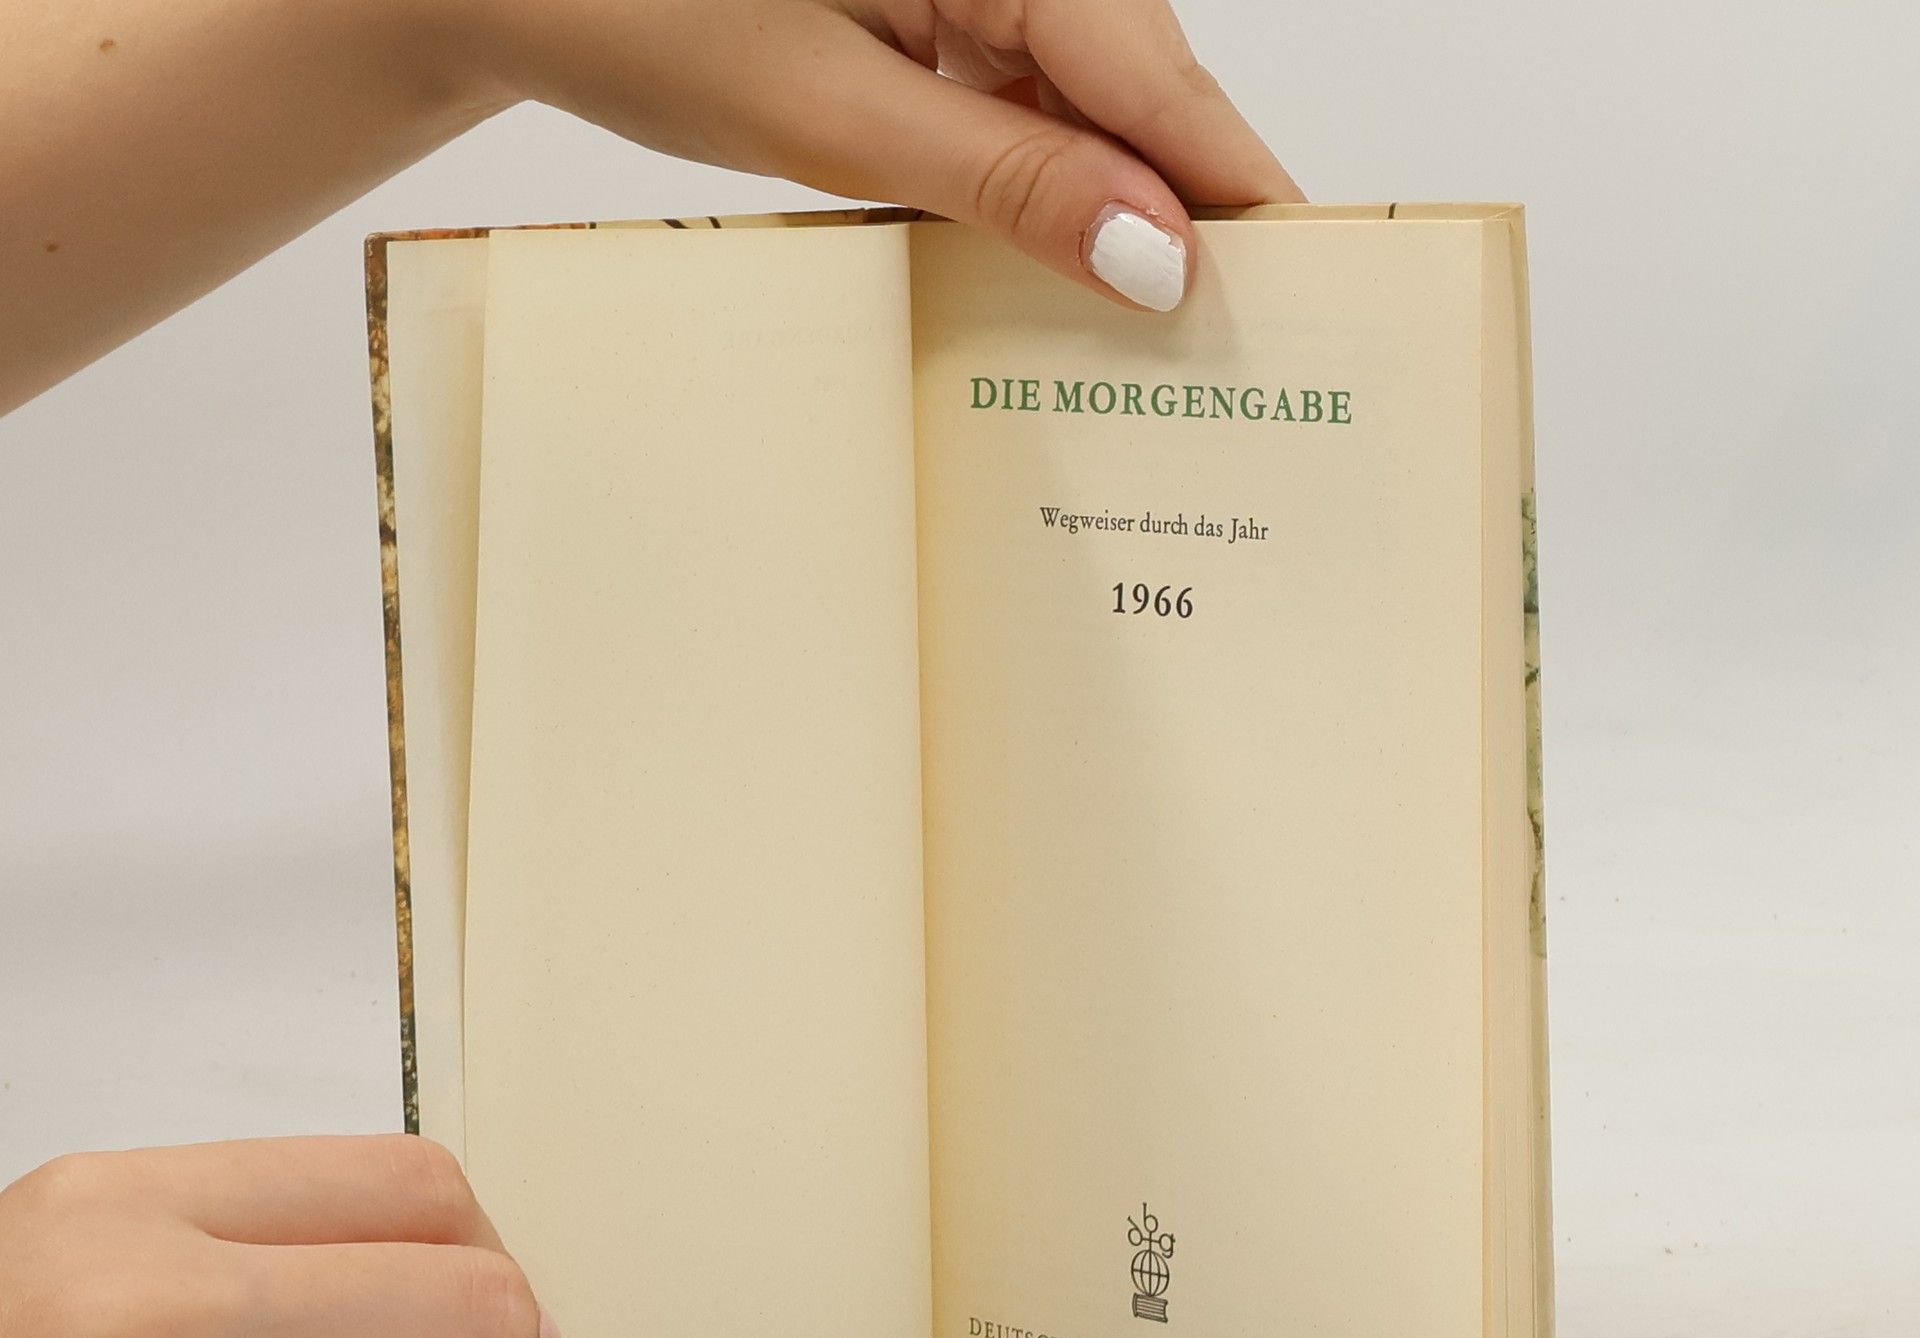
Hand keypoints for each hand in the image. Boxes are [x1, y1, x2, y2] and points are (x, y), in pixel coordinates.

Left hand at [449, 0, 1302, 308]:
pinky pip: (1026, 117)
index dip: (1233, 192)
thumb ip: (1007, 182)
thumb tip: (1156, 257)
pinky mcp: (939, 30)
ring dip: (1112, 220)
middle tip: (1238, 351)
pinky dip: (1043, 200)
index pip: (1159, 78)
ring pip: (1089, 115)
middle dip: (1182, 218)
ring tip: (1154, 344)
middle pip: (1141, 95)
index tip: (1310, 291)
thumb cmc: (652, 15)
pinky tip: (1059, 279)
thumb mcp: (837, 118)